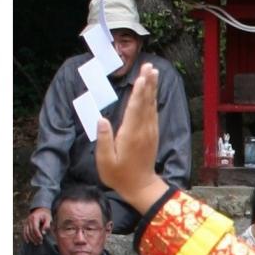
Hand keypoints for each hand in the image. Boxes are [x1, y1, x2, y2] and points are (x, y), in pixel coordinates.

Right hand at [22, 207, 51, 245]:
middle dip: (35, 238)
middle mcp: (29, 220)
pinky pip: (24, 231)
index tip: (41, 239)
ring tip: (36, 243)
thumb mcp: (49, 219)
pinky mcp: (25, 224)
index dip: (38, 235)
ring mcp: (26, 222)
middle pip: (31, 231)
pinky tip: (28, 241)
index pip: (35, 228)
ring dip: (31, 239)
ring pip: (27, 232)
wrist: (40, 210)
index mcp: (35, 218)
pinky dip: (25, 236)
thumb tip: (43, 233)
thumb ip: (47, 225)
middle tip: (40, 243)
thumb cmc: (46, 215)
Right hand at [94, 63, 167, 213]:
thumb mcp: (106, 161)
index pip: (135, 109)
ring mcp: (150, 132)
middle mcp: (143, 130)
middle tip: (149, 66)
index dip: (138, 92)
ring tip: (152, 71)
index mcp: (131, 135)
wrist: (141, 188)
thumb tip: (101, 119)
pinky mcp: (152, 135)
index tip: (142, 77)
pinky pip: (153, 113)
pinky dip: (153, 100)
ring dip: (152, 88)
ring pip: (151, 105)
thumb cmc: (120, 176)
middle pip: (145, 102)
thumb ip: (104, 140)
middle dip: (147, 83)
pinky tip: (152, 91)